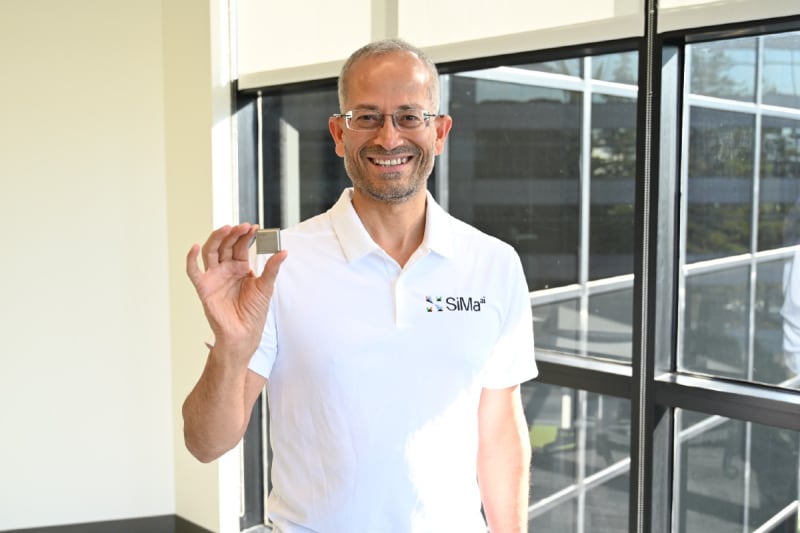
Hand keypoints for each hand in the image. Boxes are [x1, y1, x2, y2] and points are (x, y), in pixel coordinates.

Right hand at [186, 223, 286, 360]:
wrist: (244, 334)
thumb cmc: (254, 313)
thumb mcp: (266, 287)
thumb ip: (272, 268)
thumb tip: (284, 251)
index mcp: (240, 267)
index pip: (241, 246)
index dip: (246, 236)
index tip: (255, 227)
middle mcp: (226, 269)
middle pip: (225, 245)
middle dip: (234, 234)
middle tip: (243, 226)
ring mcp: (214, 277)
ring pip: (210, 252)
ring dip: (216, 239)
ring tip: (226, 228)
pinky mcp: (204, 288)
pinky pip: (193, 271)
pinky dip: (191, 259)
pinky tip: (195, 247)